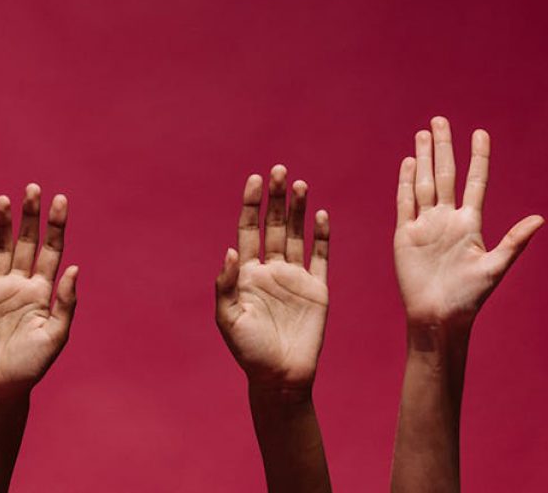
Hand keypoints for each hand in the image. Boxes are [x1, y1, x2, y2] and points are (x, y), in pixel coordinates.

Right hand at [0, 184, 78, 399]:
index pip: (52, 250)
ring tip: (4, 200)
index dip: (56, 225)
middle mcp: (20, 284)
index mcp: (43, 291)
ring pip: (0, 248)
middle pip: (27, 242)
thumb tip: (74, 267)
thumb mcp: (55, 335)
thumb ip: (65, 302)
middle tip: (32, 188)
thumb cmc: (31, 366)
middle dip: (30, 216)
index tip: (60, 199)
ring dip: (3, 224)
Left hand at [216, 165, 329, 389]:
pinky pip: (320, 256)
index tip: (254, 180)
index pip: (248, 229)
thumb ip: (225, 285)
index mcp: (246, 273)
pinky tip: (320, 215)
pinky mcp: (317, 289)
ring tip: (299, 184)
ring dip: (298, 209)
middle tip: (278, 170)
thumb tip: (230, 250)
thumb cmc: (249, 352)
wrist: (281, 378)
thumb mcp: (227, 319)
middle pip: (274, 225)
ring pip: (297, 235)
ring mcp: (294, 278)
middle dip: (275, 198)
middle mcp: (270, 270)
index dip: (251, 205)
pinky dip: (321, 236)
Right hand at [394, 117, 543, 328]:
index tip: (480, 133)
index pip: (476, 182)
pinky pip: (405, 202)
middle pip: (445, 175)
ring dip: (423, 158)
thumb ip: (514, 241)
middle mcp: (447, 219)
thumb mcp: (495, 268)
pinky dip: (405, 182)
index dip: (478, 157)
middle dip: (443, 147)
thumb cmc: (469, 298)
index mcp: (470, 224)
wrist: (438, 317)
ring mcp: (425, 225)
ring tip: (423, 133)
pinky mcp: (406, 235)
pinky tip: (408, 163)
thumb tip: (541, 219)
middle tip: (439, 120)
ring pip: (424, 183)